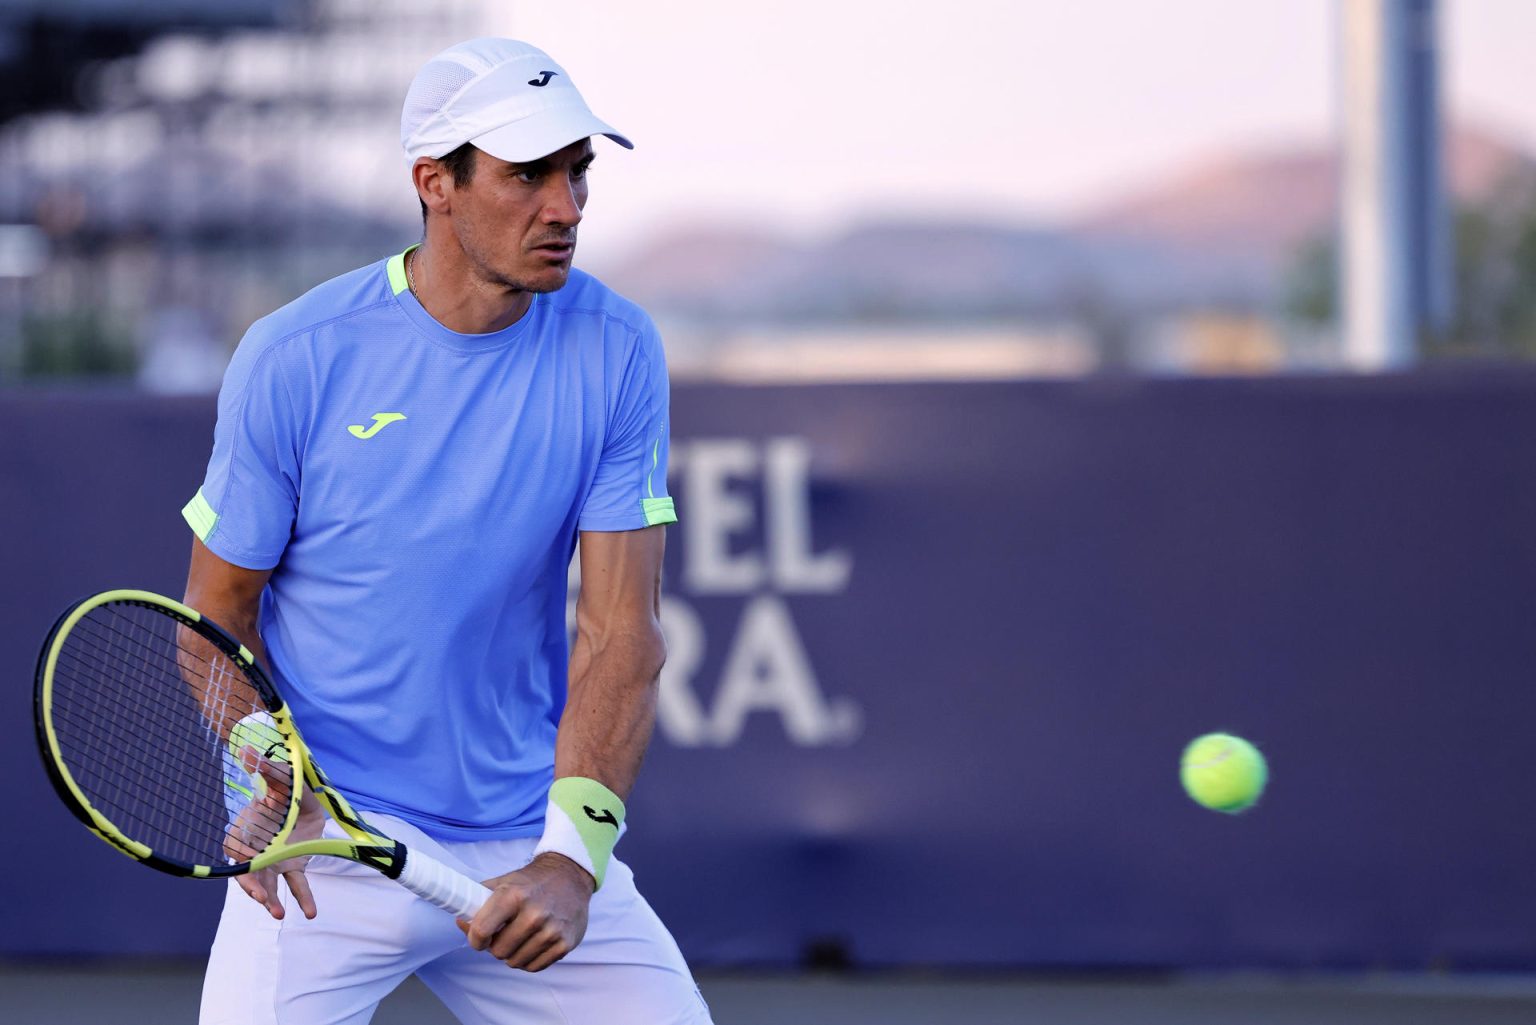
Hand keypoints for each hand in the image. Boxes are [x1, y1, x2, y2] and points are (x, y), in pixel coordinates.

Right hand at [224, 745, 324, 919]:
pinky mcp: (293, 866)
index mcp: (246, 827)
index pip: (235, 846)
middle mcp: (256, 849)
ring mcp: (274, 860)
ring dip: (270, 900)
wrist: (307, 799)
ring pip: (267, 884)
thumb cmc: (288, 788)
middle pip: (247, 873)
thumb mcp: (283, 778)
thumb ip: (268, 769)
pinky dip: (303, 899)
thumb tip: (247, 751)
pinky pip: (296, 885)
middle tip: (260, 898)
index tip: (247, 862)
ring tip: (277, 913)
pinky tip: (309, 913)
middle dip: (251, 887)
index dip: (240, 856)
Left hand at [459, 853, 593, 971]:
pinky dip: (529, 960)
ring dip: (513, 954)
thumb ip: (479, 902)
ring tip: (519, 937)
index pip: (481, 931)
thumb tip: (461, 922)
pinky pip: (534, 967)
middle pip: (498, 951)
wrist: (570, 876)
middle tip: (504, 934)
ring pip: (515, 962)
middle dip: (496, 946)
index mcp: (513, 895)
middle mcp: (534, 913)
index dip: (475, 940)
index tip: (479, 938)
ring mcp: (551, 930)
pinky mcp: (564, 943)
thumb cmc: (531, 882)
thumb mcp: (504, 882)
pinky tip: (532, 943)